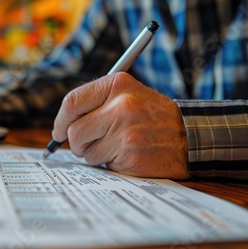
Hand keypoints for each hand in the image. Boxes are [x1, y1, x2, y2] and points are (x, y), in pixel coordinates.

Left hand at [52, 72, 189, 179]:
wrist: (189, 136)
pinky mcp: (130, 155)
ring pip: (85, 151)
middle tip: (88, 143)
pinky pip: (102, 164)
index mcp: (117, 84)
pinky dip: (109, 163)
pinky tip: (126, 154)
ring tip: (116, 146)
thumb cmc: (151, 116)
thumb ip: (96, 103)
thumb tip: (61, 125)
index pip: (71, 102)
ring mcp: (126, 132)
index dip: (60, 121)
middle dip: (75, 142)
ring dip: (94, 154)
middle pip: (73, 131)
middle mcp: (121, 106)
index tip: (58, 131)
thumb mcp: (127, 94)